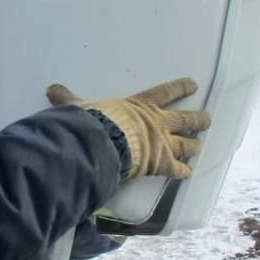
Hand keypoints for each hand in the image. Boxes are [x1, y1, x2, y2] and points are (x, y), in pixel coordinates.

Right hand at [47, 78, 210, 179]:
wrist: (104, 142)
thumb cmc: (95, 121)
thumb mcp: (81, 107)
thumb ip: (69, 99)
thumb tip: (52, 89)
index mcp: (141, 105)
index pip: (165, 93)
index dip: (180, 88)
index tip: (193, 85)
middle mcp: (157, 123)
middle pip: (184, 119)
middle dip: (197, 119)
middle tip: (207, 119)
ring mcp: (162, 143)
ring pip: (185, 144)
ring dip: (194, 145)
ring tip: (201, 145)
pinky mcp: (161, 164)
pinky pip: (177, 169)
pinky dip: (184, 171)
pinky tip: (189, 174)